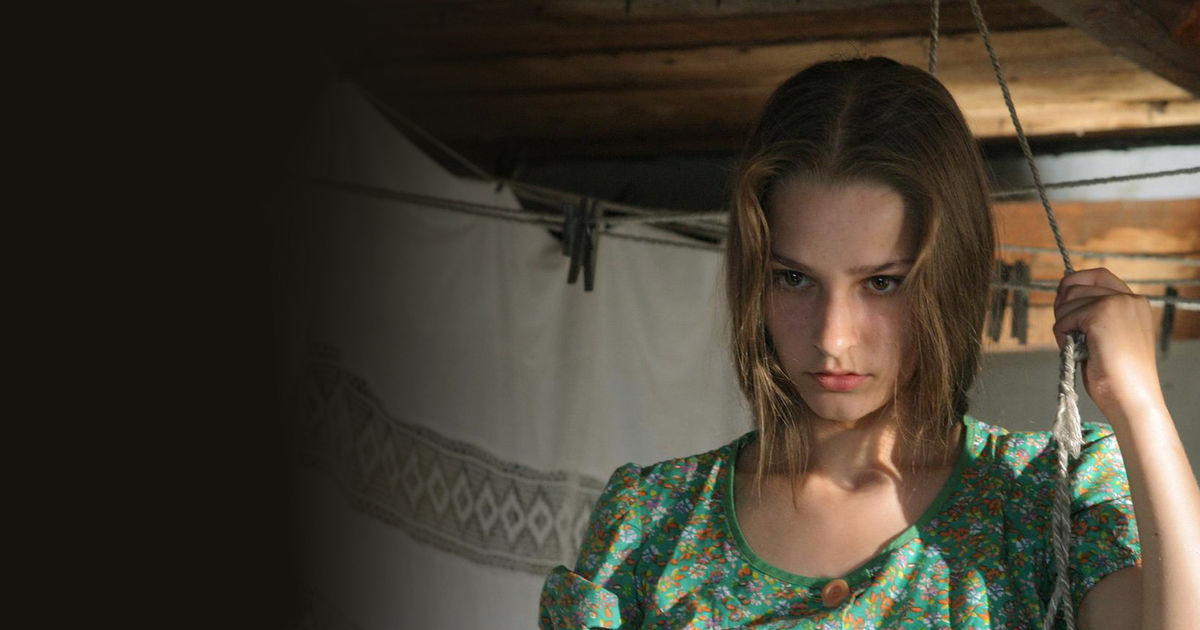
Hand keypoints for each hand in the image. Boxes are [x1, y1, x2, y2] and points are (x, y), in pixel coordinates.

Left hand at [1052, 267, 1165, 422]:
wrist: (1132, 398)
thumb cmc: (1117, 376)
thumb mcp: (1109, 336)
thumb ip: (1094, 315)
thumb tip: (1063, 299)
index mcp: (1135, 302)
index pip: (1098, 275)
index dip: (1075, 283)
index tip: (1062, 301)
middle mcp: (1129, 298)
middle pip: (1075, 284)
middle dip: (1062, 307)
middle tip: (1065, 331)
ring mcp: (1116, 303)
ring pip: (1066, 301)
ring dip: (1062, 325)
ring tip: (1077, 348)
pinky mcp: (1101, 313)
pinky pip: (1063, 319)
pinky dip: (1061, 336)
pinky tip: (1076, 352)